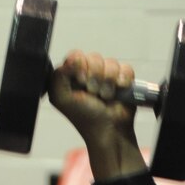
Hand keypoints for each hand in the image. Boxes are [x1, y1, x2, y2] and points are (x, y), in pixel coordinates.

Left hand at [49, 51, 145, 179]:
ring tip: (105, 96)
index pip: (76, 55)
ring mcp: (105, 75)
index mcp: (70, 76)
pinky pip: (125, 67)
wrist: (109, 128)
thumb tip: (74, 58)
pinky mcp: (121, 78)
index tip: (80, 81)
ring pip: (110, 62)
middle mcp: (86, 73)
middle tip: (93, 93)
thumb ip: (59, 76)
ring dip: (108, 81)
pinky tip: (119, 91)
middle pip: (93, 57)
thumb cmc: (84, 116)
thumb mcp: (62, 98)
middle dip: (95, 76)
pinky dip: (123, 79)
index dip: (80, 65)